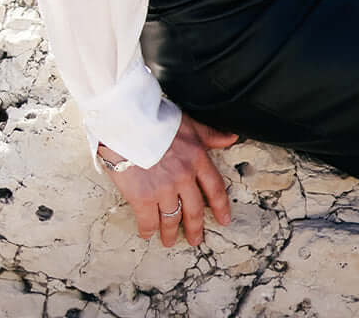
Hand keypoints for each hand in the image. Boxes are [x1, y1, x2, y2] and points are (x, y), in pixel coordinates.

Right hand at [98, 114, 238, 246]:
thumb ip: (209, 134)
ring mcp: (163, 190)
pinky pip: (148, 222)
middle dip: (195, 229)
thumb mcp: (188, 123)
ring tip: (168, 240)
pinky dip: (148, 230)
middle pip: (194, 211)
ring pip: (171, 219)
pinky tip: (147, 233)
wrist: (127, 122)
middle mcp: (183, 177)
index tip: (224, 220)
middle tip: (195, 239)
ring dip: (170, 233)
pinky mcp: (142, 198)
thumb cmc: (155, 118)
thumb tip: (231, 137)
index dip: (220, 206)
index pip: (214, 188)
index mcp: (197, 158)